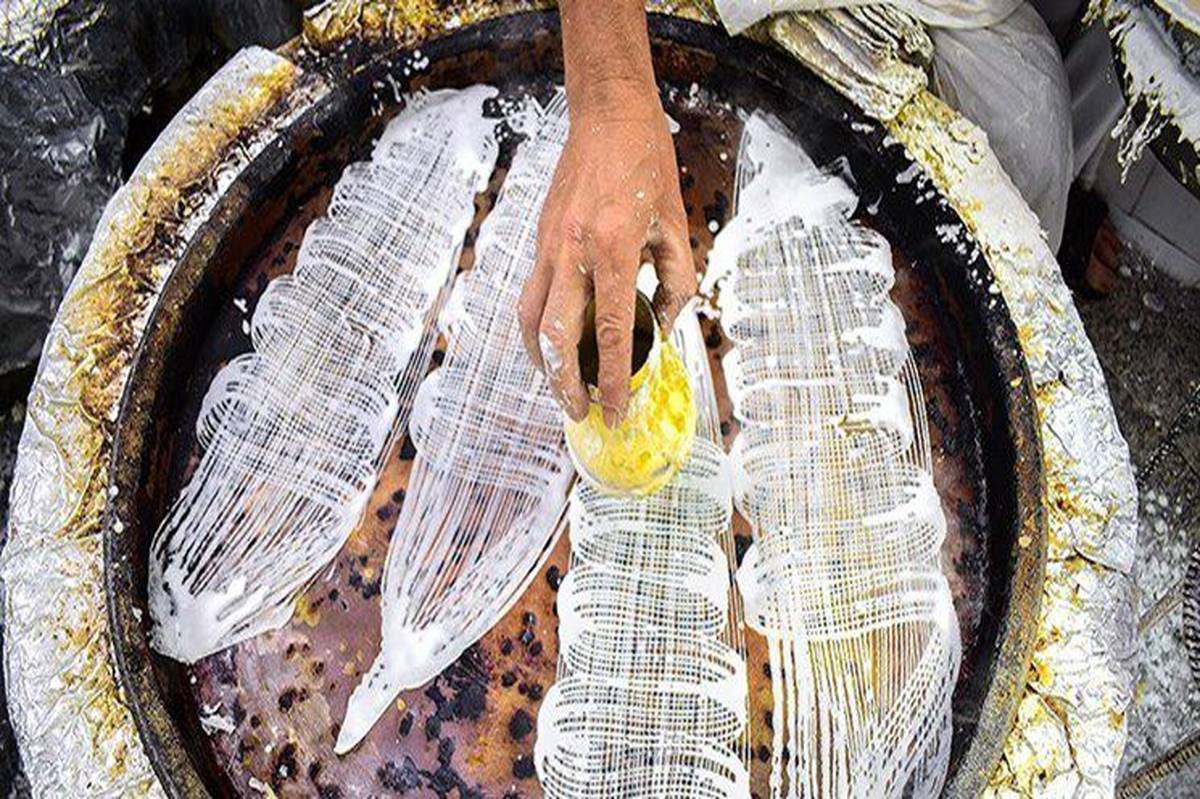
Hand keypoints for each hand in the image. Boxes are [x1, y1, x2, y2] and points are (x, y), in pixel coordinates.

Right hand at [519, 96, 695, 426]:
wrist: (607, 116)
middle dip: (563, 383)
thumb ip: (674, 282)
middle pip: (556, 337)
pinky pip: (531, 295)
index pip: (611, 331)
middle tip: (577, 411)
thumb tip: (662, 327)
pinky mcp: (539, 239)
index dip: (612, 378)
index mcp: (613, 248)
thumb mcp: (675, 225)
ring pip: (530, 319)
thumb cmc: (646, 164)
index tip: (614, 409)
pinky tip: (554, 344)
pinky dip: (539, 329)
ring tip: (559, 386)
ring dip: (541, 361)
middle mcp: (572, 251)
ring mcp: (548, 245)